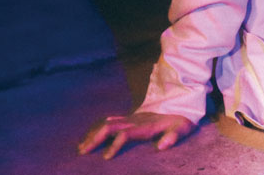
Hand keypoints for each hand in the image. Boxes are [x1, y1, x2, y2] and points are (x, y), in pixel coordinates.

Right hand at [78, 112, 195, 158]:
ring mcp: (131, 118)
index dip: (115, 145)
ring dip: (93, 134)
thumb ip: (174, 136)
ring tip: (81, 148)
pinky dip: (96, 128)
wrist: (181, 105)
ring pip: (107, 123)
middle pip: (110, 126)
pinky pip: (109, 121)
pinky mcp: (129, 118)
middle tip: (82, 152)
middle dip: (95, 138)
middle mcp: (135, 120)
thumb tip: (162, 146)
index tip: (106, 157)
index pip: (126, 134)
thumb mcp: (183, 128)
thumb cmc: (181, 121)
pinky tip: (88, 138)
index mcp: (146, 125)